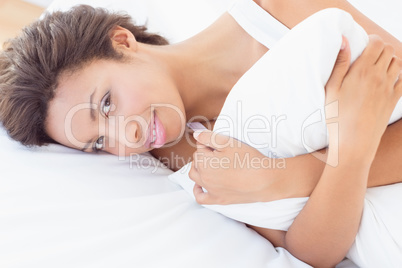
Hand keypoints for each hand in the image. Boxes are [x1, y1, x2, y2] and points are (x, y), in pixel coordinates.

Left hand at [188, 130, 288, 204]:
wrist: (264, 180)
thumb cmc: (248, 159)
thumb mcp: (228, 143)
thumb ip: (209, 137)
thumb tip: (195, 135)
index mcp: (204, 162)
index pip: (199, 148)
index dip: (209, 144)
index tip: (220, 145)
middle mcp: (204, 177)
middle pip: (196, 162)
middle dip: (204, 155)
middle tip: (220, 152)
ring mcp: (210, 190)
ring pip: (195, 177)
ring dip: (199, 169)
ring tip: (211, 164)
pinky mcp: (218, 199)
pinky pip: (200, 198)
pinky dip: (198, 191)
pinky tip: (201, 186)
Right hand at [325, 35, 401, 162]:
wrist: (354, 142)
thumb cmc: (338, 117)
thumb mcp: (331, 89)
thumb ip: (339, 63)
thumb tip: (344, 40)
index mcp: (362, 71)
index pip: (377, 43)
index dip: (371, 40)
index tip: (363, 45)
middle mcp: (379, 77)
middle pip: (389, 50)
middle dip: (380, 49)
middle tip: (368, 56)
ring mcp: (389, 88)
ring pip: (397, 63)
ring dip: (389, 60)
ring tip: (376, 68)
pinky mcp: (393, 100)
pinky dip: (396, 75)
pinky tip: (385, 80)